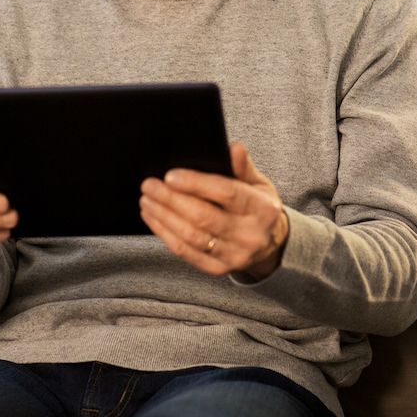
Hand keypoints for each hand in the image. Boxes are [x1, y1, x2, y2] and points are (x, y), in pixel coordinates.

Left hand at [139, 142, 288, 279]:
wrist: (270, 245)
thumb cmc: (257, 206)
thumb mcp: (258, 184)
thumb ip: (243, 167)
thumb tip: (234, 148)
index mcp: (262, 209)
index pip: (228, 194)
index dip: (197, 184)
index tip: (171, 175)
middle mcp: (250, 235)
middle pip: (204, 217)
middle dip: (171, 200)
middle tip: (149, 185)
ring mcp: (234, 255)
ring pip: (191, 236)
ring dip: (164, 217)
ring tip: (147, 200)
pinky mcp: (218, 268)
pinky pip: (186, 252)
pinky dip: (165, 234)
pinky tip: (153, 218)